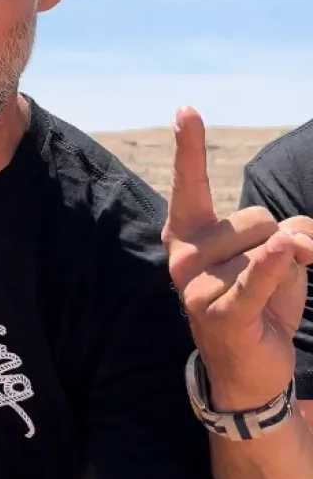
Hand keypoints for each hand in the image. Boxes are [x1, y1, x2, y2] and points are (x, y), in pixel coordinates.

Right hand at [162, 106, 312, 410]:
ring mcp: (196, 285)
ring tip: (267, 299)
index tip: (186, 109)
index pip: (191, 184)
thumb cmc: (262, 299)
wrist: (249, 368)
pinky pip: (256, 279)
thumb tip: (295, 242)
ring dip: (286, 269)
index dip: (190, 147)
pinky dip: (273, 267)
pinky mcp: (219, 313)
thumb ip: (288, 233)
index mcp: (187, 233)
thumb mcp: (276, 255)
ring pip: (266, 248)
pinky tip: (283, 251)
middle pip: (256, 218)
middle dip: (279, 241)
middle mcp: (182, 254)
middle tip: (269, 276)